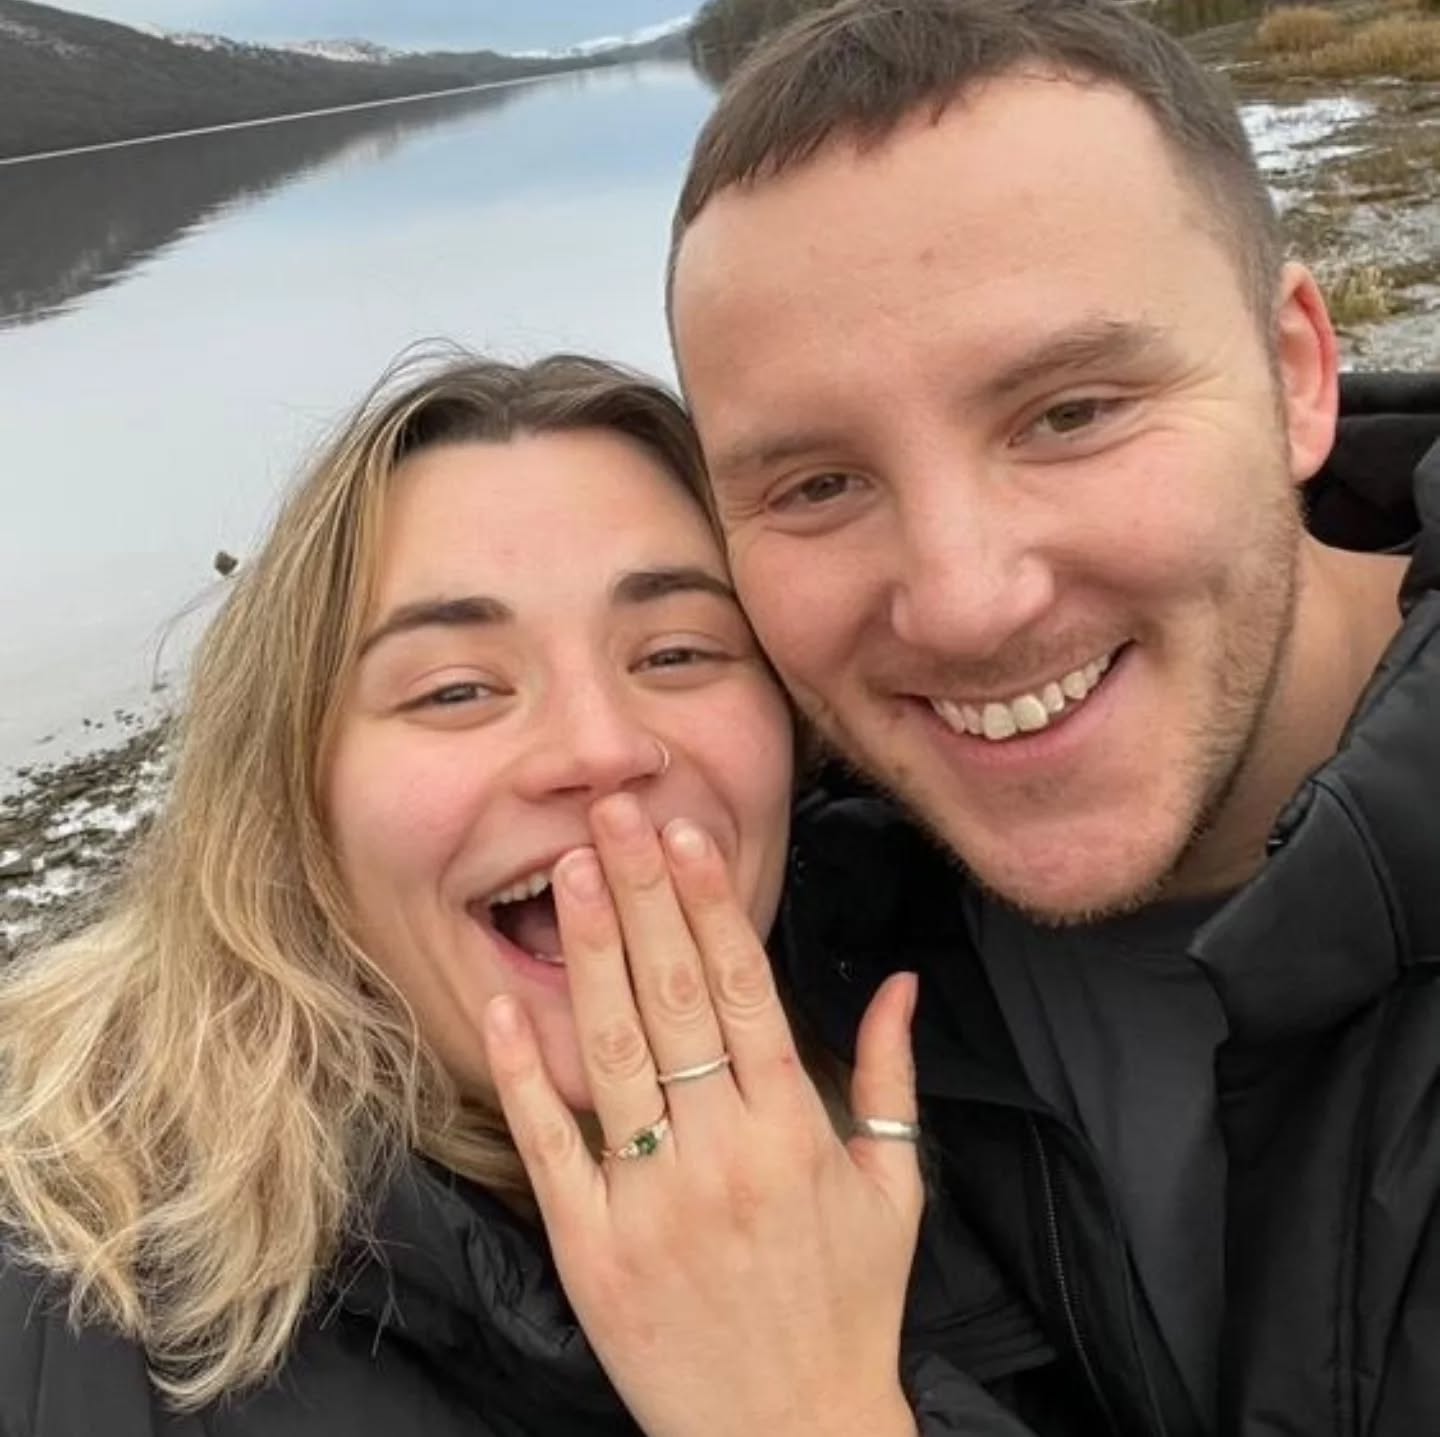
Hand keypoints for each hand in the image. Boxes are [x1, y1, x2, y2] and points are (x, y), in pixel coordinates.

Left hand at [482, 792, 920, 1436]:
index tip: (687, 833)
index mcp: (794, 1131)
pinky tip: (503, 1002)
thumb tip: (902, 983)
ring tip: (567, 871)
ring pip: (611, 1050)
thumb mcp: (895, 1190)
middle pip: (673, 996)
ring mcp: (649, 1200)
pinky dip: (523, 1072)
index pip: (745, 989)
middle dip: (642, 893)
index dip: (713, 903)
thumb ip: (894, 1078)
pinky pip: (550, 1146)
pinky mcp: (589, 1249)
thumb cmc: (850, 1307)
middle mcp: (720, 1152)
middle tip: (613, 813)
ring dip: (587, 952)